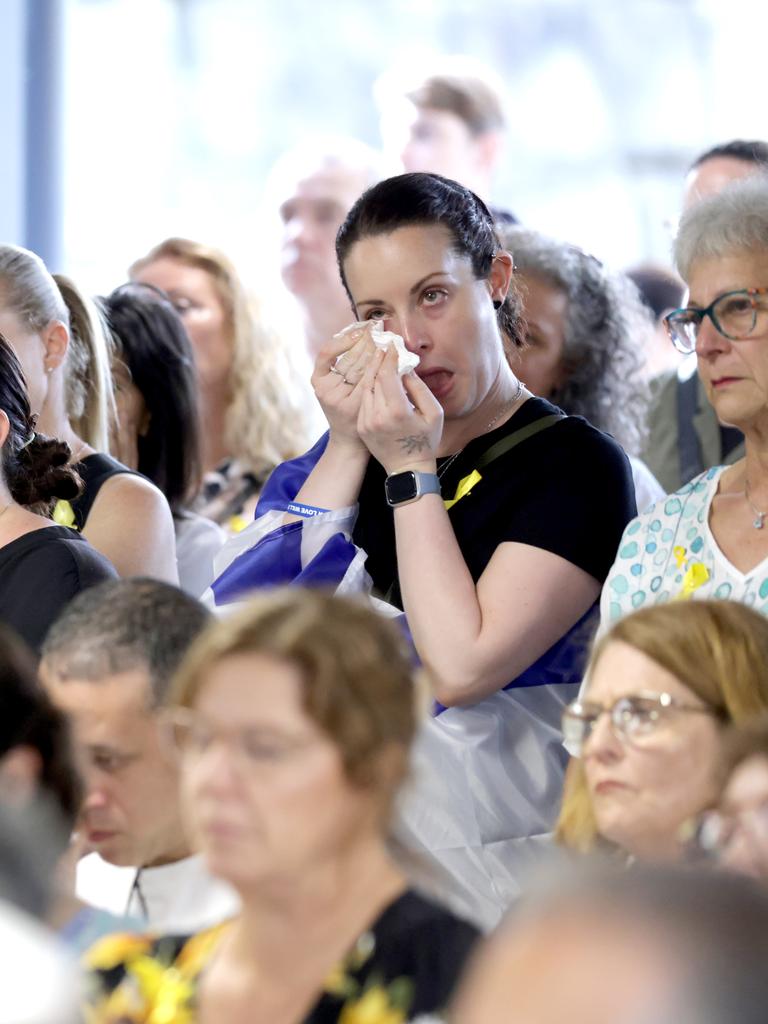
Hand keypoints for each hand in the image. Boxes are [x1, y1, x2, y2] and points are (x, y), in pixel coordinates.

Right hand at [312, 329, 377, 452]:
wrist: (351, 439)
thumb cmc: (349, 406)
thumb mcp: (339, 384)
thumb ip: (346, 364)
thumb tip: (362, 333)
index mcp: (318, 379)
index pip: (327, 352)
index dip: (344, 339)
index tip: (360, 329)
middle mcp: (324, 388)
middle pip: (347, 358)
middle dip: (364, 341)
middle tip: (378, 327)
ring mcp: (337, 398)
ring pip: (358, 368)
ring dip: (373, 351)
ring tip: (385, 339)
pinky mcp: (352, 406)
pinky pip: (367, 381)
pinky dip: (378, 369)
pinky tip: (388, 360)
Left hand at [358, 345, 443, 474]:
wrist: (407, 469)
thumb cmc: (425, 441)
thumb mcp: (433, 413)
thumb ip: (420, 388)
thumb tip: (406, 367)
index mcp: (398, 411)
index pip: (388, 375)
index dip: (390, 358)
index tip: (393, 346)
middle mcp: (378, 415)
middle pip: (374, 379)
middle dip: (380, 362)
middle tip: (385, 348)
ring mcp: (367, 422)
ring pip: (367, 388)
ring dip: (373, 374)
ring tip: (380, 362)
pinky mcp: (362, 426)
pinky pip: (364, 401)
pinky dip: (370, 389)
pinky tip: (377, 382)